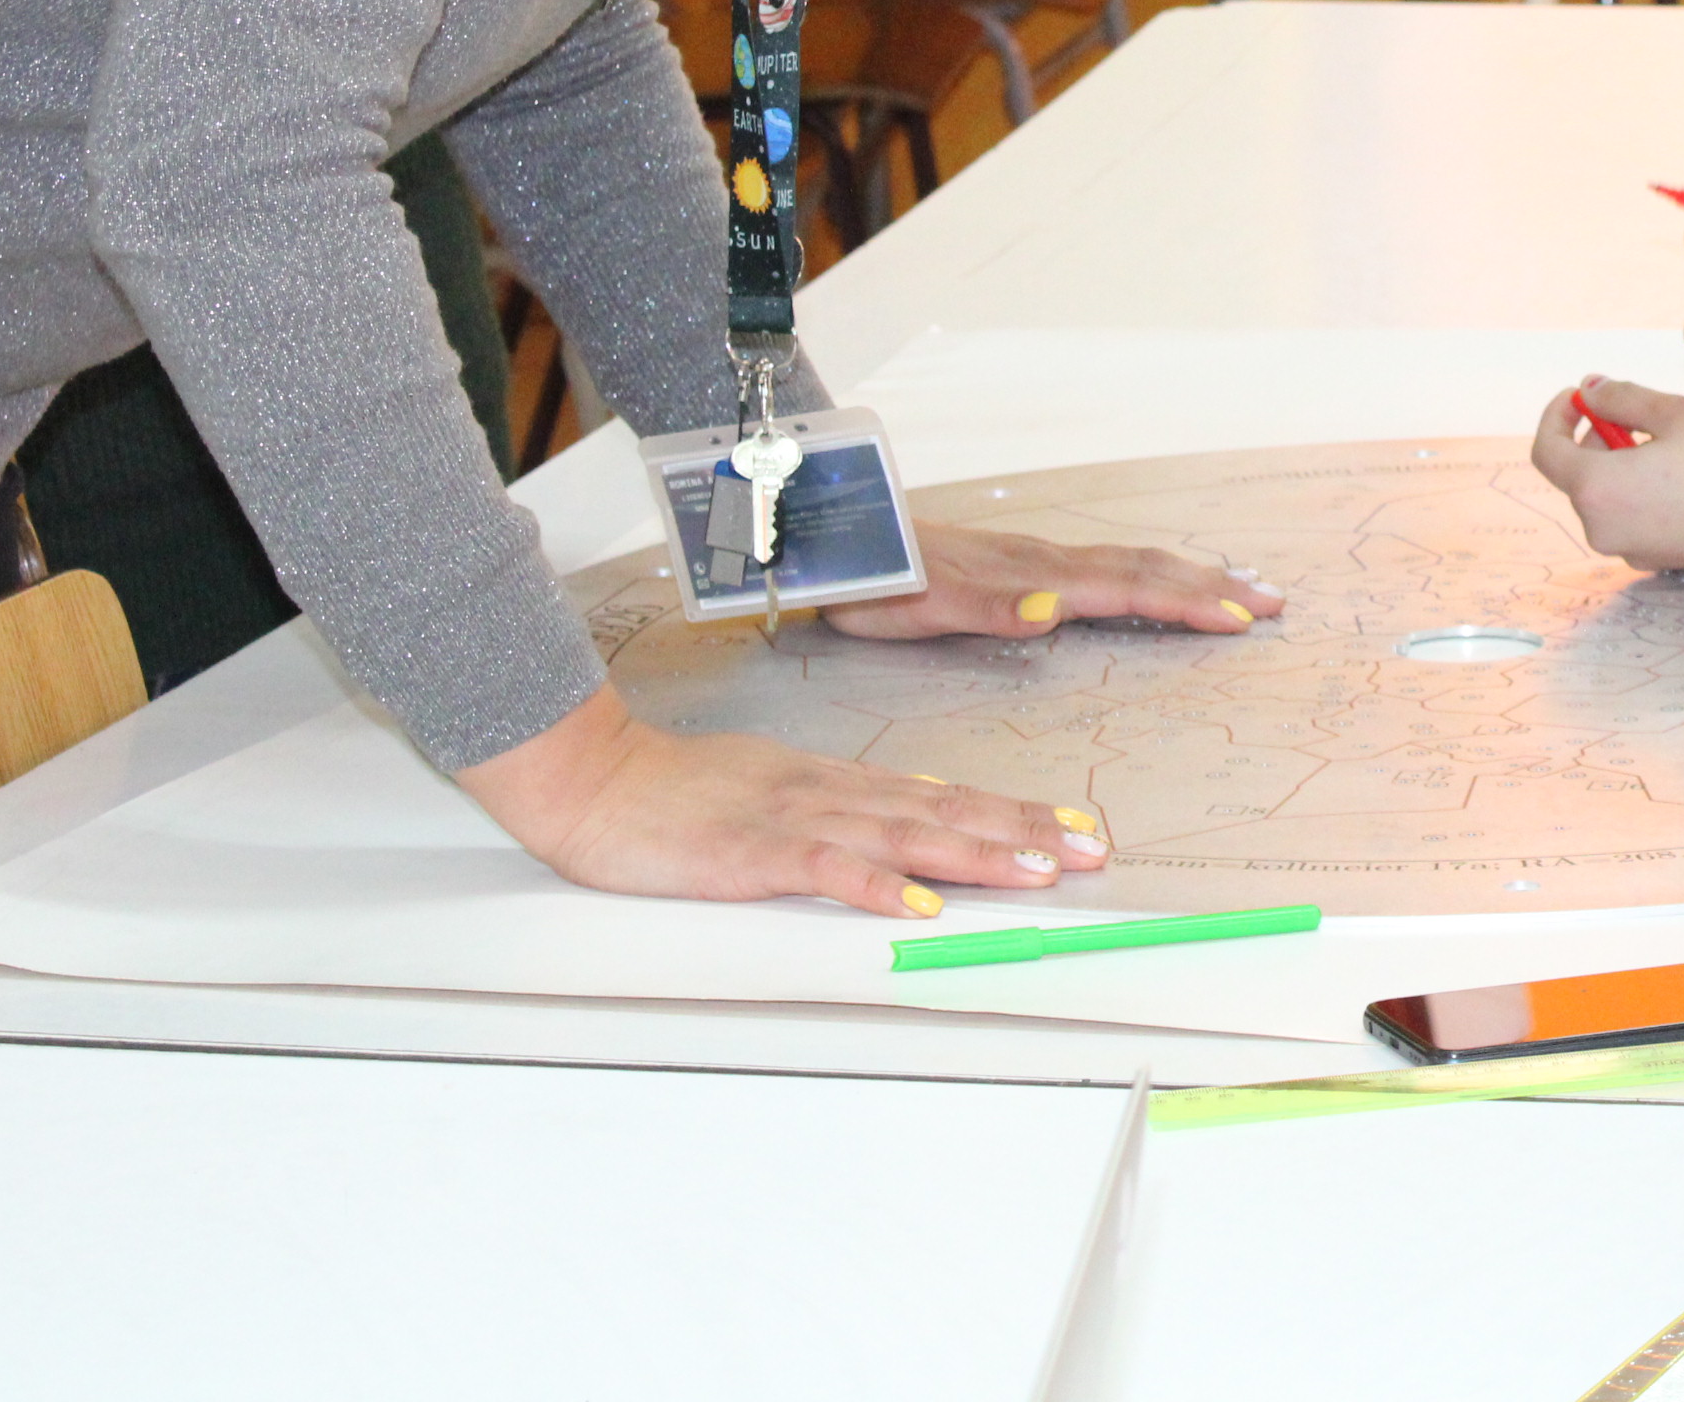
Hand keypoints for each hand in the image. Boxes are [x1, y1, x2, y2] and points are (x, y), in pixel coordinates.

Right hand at [459, 685, 1111, 915]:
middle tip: (1088, 851)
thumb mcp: (778, 794)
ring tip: (1035, 871)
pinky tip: (916, 903)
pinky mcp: (751, 851)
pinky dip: (874, 885)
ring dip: (973, 852)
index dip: (1013, 813)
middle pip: (942, 812)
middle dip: (1020, 832)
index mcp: (839, 784)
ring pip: (901, 835)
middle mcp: (831, 793)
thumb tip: (914, 820)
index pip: (943, 796)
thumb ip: (845, 811)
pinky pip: (823, 868)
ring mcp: (794, 818)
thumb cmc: (679, 794)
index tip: (1075, 829)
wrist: (596, 780)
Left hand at [823, 525, 1284, 640]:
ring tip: (1241, 586)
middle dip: (1211, 586)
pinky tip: (1156, 582)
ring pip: (1129, 563)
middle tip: (1275, 600)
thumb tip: (1054, 610)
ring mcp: (1033, 561)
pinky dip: (1150, 575)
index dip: (1185, 603)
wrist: (828, 540)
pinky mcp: (1020, 567)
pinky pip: (1104, 568)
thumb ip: (989, 606)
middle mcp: (1042, 563)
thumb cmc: (869, 583)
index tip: (1241, 618)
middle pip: (1144, 568)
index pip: (1125, 587)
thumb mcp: (920, 603)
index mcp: (1030, 577)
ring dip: (1190, 576)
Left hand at [1530, 377, 1683, 575]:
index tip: (1579, 397)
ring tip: (1663, 442)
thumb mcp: (1673, 414)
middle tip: (1632, 412)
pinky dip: (1635, 491)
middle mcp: (1600, 528)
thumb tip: (1588, 390)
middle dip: (1595, 437)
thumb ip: (1620, 398)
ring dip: (1618, 463)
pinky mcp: (1652, 560)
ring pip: (1604, 497)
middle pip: (1577, 475)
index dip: (1556, 416)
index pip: (1546, 450)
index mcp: (1595, 489)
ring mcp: (1626, 549)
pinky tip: (1675, 475)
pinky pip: (1628, 518)